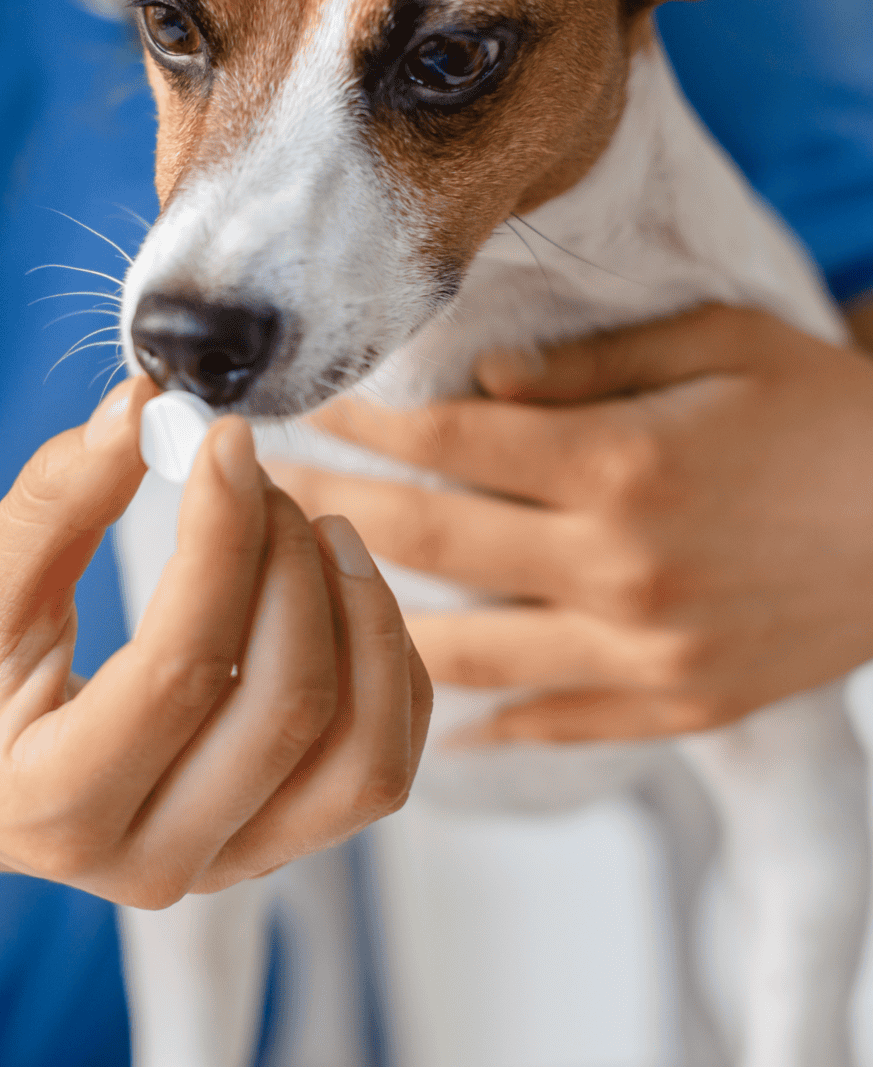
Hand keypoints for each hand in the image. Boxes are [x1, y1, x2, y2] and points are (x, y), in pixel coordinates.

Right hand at [0, 374, 429, 908]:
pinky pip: (379, 768)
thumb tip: (147, 404)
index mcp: (57, 804)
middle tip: (256, 478)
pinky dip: (386, 668)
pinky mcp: (274, 846)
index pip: (182, 667)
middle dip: (292, 563)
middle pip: (288, 707)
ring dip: (364, 620)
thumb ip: (58, 498)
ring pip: (362, 756)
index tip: (226, 439)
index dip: (222, 537)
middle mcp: (151, 865)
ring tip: (319, 529)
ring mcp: (225, 867)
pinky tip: (338, 591)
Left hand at [267, 305, 872, 742]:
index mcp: (620, 463)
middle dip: (326, 512)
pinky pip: (556, 723)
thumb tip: (474, 388)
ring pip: (468, 651)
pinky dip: (484, 721)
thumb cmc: (826, 409)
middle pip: (430, 539)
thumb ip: (584, 364)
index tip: (293, 407)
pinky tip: (424, 714)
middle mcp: (618, 565)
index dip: (356, 423)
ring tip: (293, 606)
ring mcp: (648, 649)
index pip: (446, 443)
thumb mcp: (717, 343)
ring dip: (369, 624)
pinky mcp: (683, 704)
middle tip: (250, 496)